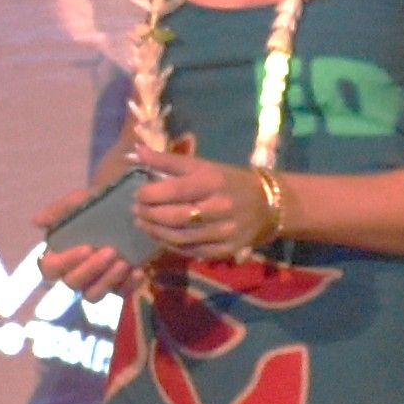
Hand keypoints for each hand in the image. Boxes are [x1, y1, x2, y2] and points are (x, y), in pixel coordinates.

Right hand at [35, 172, 140, 292]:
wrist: (123, 208)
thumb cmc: (94, 207)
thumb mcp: (78, 202)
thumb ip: (58, 211)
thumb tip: (36, 221)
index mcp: (59, 256)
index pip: (50, 268)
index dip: (66, 261)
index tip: (86, 247)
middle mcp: (73, 273)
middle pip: (73, 283)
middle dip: (92, 269)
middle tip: (111, 251)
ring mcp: (95, 283)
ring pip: (93, 295)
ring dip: (108, 280)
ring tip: (124, 262)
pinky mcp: (116, 287)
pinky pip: (120, 294)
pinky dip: (129, 284)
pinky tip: (139, 270)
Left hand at [129, 150, 289, 258]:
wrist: (268, 204)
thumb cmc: (229, 180)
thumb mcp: (203, 165)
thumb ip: (168, 161)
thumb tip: (136, 152)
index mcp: (213, 182)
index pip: (173, 190)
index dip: (148, 194)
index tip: (136, 194)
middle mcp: (219, 208)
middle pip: (173, 217)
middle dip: (148, 214)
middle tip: (135, 210)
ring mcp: (223, 233)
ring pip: (179, 238)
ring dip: (154, 232)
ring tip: (142, 223)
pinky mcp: (225, 251)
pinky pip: (190, 251)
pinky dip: (170, 245)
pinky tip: (160, 236)